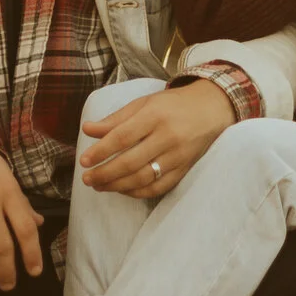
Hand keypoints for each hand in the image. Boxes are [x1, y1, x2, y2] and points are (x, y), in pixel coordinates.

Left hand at [77, 80, 234, 198]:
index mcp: (155, 115)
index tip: (83, 161)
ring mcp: (178, 156)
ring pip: (143, 178)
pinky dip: (137, 192)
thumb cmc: (172, 105)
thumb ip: (115, 119)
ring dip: (117, 186)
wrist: (211, 109)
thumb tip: (87, 129)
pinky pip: (158, 187)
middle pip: (131, 162)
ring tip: (99, 186)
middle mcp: (168, 137)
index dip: (101, 151)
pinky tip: (122, 190)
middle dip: (105, 174)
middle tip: (87, 179)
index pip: (122, 137)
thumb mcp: (143, 103)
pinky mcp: (184, 169)